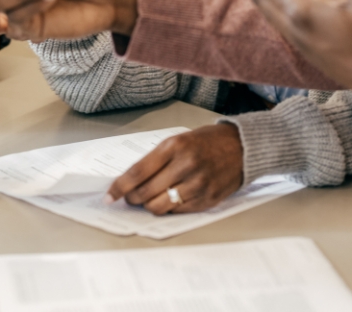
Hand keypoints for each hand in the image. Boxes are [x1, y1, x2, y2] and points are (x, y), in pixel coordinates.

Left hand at [105, 124, 243, 213]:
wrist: (242, 147)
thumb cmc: (208, 142)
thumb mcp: (180, 139)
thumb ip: (156, 158)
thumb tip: (131, 181)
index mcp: (175, 146)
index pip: (137, 172)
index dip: (119, 187)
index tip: (109, 196)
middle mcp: (185, 165)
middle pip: (145, 193)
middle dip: (132, 199)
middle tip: (130, 198)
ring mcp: (197, 184)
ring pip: (159, 207)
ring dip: (149, 206)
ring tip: (151, 199)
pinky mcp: (207, 199)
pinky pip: (177, 211)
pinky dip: (169, 208)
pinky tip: (171, 199)